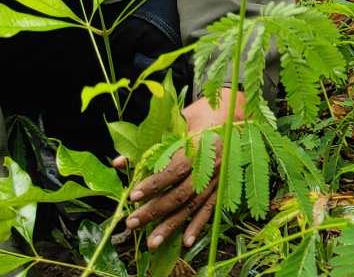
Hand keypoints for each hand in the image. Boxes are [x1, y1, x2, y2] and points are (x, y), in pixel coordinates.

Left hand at [112, 89, 243, 250]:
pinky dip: (198, 226)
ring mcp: (220, 178)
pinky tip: (185, 241)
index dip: (154, 184)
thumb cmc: (201, 115)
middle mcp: (212, 165)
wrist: (235, 112)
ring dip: (172, 225)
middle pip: (182, 193)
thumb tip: (118, 163)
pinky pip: (210, 209)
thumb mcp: (175, 122)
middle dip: (156, 210)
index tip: (133, 195)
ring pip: (194, 206)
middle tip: (133, 223)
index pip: (175, 169)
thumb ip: (148, 144)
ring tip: (153, 242)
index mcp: (200, 145)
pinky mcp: (224, 186)